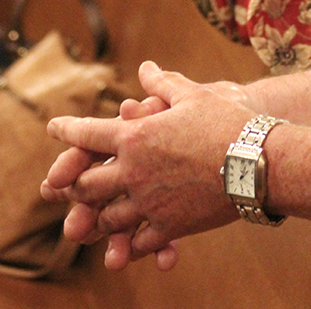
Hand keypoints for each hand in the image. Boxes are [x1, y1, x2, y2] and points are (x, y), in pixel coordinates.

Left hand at [42, 61, 255, 268]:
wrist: (257, 161)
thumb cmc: (225, 121)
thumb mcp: (192, 94)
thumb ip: (162, 84)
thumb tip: (146, 67)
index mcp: (135, 136)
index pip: (87, 134)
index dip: (66, 130)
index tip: (53, 127)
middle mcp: (134, 172)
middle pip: (87, 184)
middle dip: (74, 184)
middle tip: (66, 184)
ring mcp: (149, 203)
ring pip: (108, 218)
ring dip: (99, 217)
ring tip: (95, 216)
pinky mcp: (170, 227)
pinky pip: (139, 241)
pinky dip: (131, 242)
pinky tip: (130, 241)